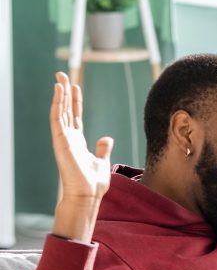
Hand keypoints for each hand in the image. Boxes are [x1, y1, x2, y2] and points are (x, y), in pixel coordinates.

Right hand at [50, 72, 113, 241]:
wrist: (87, 194)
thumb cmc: (93, 182)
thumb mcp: (102, 161)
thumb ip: (102, 149)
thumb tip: (106, 138)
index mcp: (78, 141)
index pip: (75, 116)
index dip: (74, 101)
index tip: (75, 87)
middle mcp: (68, 137)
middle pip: (65, 110)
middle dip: (64, 92)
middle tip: (62, 75)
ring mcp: (63, 138)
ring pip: (60, 111)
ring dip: (59, 94)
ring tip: (60, 78)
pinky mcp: (60, 141)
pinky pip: (57, 118)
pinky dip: (57, 104)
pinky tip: (59, 91)